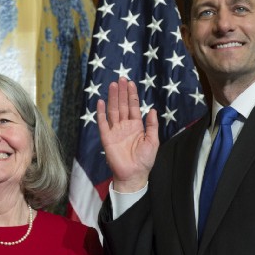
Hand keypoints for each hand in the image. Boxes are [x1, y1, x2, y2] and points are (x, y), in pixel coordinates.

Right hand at [96, 77, 158, 191]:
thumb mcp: (153, 141)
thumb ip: (152, 125)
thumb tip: (152, 109)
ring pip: (113, 111)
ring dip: (113, 98)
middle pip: (122, 105)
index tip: (131, 83)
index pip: (133, 107)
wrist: (134, 175)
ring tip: (113, 85)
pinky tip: (101, 102)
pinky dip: (101, 113)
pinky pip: (103, 123)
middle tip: (121, 79)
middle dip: (122, 92)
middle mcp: (124, 126)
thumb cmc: (145, 160)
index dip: (132, 95)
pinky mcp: (107, 138)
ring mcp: (115, 131)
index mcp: (136, 126)